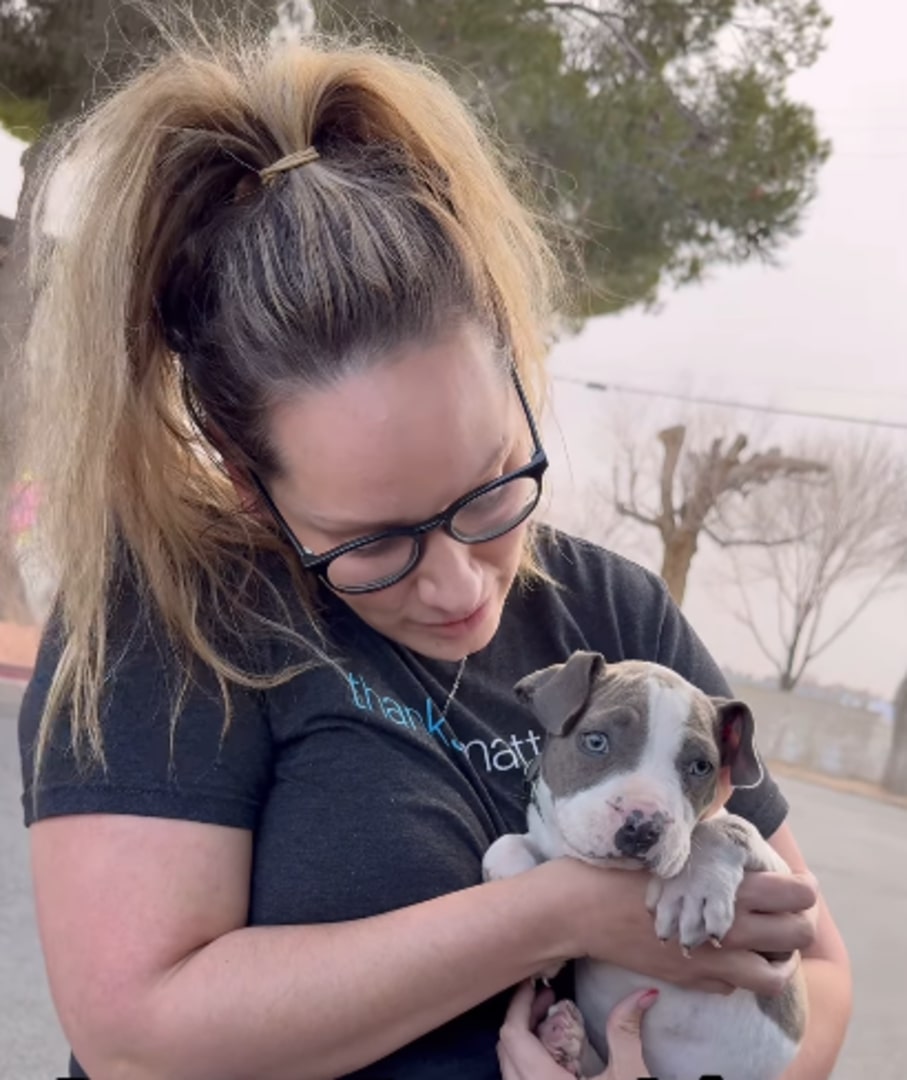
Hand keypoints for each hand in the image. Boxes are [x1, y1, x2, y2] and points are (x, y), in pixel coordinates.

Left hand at [497, 979, 656, 1079]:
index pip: (512, 1034)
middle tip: (548, 1000)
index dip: (520, 1004)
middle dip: (523, 1018)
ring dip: (524, 1043)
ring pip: (509, 1070)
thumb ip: (626, 1031)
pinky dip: (528, 1066)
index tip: (535, 984)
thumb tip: (644, 993)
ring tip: (552, 1026)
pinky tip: (555, 1061)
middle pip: (506, 1048)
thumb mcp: (629, 1077)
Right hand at [543, 858, 817, 996]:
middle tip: (787, 913)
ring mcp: (712, 960)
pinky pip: (733, 987)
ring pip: (774, 976)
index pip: (797, 894)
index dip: (803, 889)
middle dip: (800, 924)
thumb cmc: (620, 865)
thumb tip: (726, 802)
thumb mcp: (669, 840)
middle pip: (798, 935)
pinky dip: (737, 974)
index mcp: (729, 888)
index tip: (796, 884)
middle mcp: (730, 929)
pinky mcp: (691, 979)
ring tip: (766, 945)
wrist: (579, 910)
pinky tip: (723, 955)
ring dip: (778, 960)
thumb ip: (706, 835)